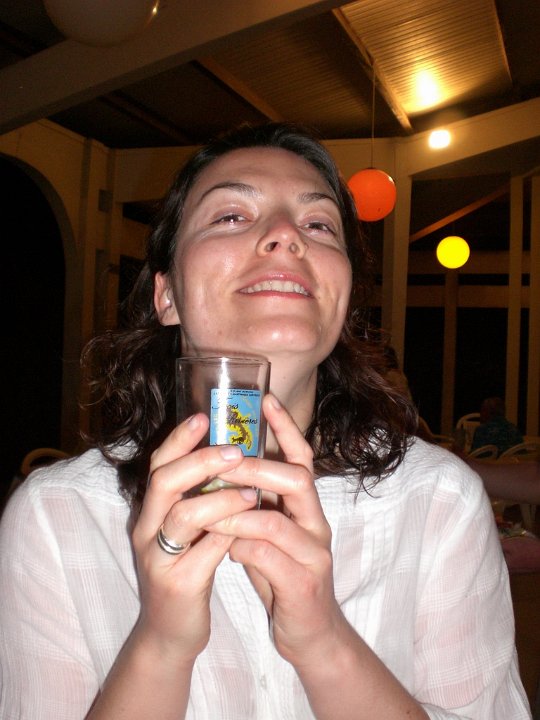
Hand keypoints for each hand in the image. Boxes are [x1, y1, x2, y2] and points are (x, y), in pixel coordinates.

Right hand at [131, 413, 258, 661]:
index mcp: (151, 511)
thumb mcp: (185, 531)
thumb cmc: (185, 571)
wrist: (169, 633)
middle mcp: (147, 530)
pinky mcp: (177, 585)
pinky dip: (229, 535)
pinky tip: (248, 529)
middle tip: (235, 450)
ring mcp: (158, 558)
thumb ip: (196, 498)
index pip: (158, 464)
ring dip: (222, 499)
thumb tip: (228, 457)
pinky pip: (204, 553)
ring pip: (184, 516)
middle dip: (201, 461)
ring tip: (251, 492)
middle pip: (164, 481)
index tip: (204, 416)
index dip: (179, 439)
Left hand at [205, 394, 345, 668]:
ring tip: (209, 509)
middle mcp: (316, 523)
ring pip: (277, 521)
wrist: (310, 633)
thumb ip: (258, 503)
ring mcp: (314, 554)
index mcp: (307, 507)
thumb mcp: (272, 533)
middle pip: (297, 480)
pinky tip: (226, 548)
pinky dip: (241, 547)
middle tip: (225, 461)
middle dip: (257, 467)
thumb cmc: (283, 574)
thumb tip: (224, 466)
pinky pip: (269, 558)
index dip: (287, 427)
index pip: (303, 457)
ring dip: (238, 511)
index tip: (265, 398)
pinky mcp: (303, 584)